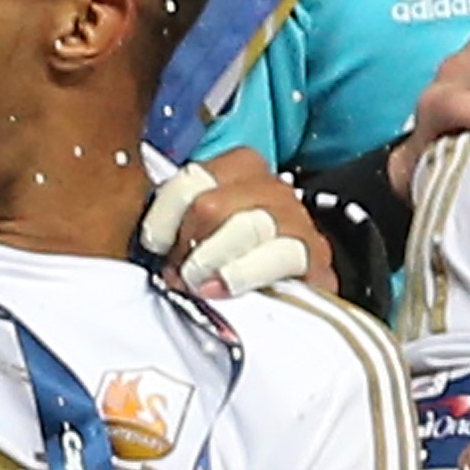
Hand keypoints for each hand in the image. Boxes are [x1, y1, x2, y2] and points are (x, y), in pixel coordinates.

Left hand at [139, 150, 320, 295]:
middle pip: (213, 205)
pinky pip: (279, 255)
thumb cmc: (232, 265)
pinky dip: (244, 274)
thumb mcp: (200, 236)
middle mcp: (271, 186)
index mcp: (239, 170)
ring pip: (246, 226)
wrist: (291, 299)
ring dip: (213, 260)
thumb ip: (179, 226)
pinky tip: (223, 289)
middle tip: (180, 273)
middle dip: (189, 245)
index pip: (192, 178)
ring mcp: (297, 218)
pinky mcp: (316, 254)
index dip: (165, 216)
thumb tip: (153, 245)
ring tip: (199, 284)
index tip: (156, 247)